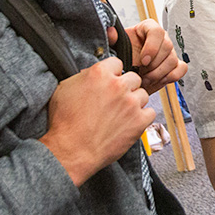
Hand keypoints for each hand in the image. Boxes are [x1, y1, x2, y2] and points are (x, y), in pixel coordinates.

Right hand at [39, 56, 152, 185]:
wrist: (71, 151)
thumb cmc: (64, 123)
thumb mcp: (65, 89)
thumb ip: (84, 77)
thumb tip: (93, 74)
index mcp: (100, 73)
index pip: (117, 63)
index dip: (113, 74)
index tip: (110, 82)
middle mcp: (118, 85)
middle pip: (133, 78)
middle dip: (126, 88)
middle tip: (115, 101)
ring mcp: (130, 103)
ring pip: (143, 95)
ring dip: (134, 103)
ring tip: (121, 114)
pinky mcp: (139, 121)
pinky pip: (150, 112)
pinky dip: (142, 118)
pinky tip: (129, 123)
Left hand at [110, 20, 187, 95]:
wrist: (125, 70)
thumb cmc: (121, 54)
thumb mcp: (114, 46)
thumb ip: (112, 38)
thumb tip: (111, 31)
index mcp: (147, 28)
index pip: (157, 31)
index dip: (152, 47)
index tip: (142, 60)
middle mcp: (161, 38)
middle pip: (168, 46)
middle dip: (154, 64)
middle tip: (141, 74)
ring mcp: (169, 51)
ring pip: (173, 60)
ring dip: (159, 73)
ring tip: (145, 80)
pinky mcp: (174, 64)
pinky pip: (181, 69)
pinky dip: (170, 77)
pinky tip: (157, 81)